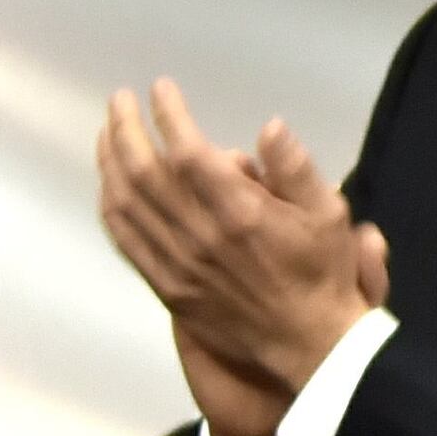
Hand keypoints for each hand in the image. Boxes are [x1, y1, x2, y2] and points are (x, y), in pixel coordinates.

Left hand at [98, 82, 384, 435]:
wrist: (309, 345)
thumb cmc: (321, 273)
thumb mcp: (328, 214)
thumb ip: (295, 168)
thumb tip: (269, 126)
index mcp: (240, 213)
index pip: (188, 152)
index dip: (169, 116)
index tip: (161, 90)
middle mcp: (200, 236)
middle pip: (144, 171)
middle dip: (126, 128)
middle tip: (119, 100)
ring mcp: (178, 263)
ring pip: (127, 204)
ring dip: (110, 161)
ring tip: (108, 131)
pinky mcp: (166, 286)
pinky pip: (126, 240)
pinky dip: (111, 206)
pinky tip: (109, 184)